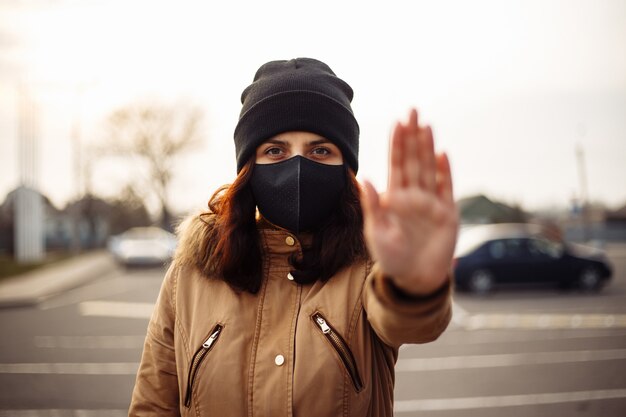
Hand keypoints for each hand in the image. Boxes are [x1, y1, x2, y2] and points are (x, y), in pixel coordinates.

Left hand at [360, 109, 457, 295]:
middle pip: (414, 160)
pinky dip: (446, 172)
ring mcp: (431, 203)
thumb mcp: (376, 232)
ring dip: (428, 148)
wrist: (413, 280)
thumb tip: (363, 178)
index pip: (396, 165)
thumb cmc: (391, 258)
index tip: (397, 123)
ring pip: (430, 169)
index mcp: (395, 198)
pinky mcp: (447, 215)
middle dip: (413, 136)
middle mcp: (414, 196)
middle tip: (413, 111)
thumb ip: (372, 206)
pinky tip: (443, 154)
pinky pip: (447, 189)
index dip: (397, 144)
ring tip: (427, 125)